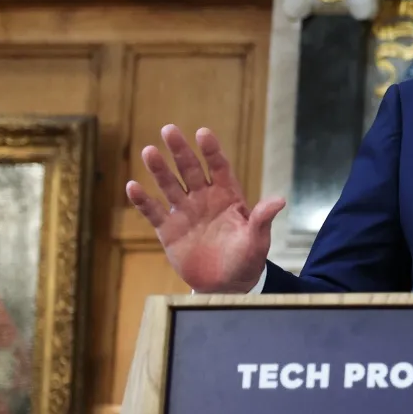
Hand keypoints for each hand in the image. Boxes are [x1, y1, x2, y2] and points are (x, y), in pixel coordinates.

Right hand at [124, 126, 283, 294]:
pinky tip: (132, 186)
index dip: (211, 151)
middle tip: (169, 129)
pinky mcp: (168, 229)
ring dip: (159, 169)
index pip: (219, 168)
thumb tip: (279, 200)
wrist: (226, 284)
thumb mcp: (257, 240)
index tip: (203, 133)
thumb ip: (262, 219)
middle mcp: (204, 198)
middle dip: (180, 151)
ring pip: (170, 185)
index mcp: (228, 196)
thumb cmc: (246, 258)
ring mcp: (184, 212)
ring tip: (149, 151)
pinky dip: (143, 201)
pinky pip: (154, 212)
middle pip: (190, 170)